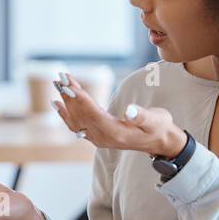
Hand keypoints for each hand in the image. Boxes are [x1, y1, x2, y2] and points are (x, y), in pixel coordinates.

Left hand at [52, 71, 185, 156]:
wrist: (160, 143)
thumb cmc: (159, 128)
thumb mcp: (155, 120)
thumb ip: (142, 117)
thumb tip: (130, 111)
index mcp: (115, 132)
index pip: (91, 112)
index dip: (79, 97)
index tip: (68, 83)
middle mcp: (102, 137)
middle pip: (81, 114)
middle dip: (70, 94)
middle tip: (60, 77)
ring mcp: (98, 138)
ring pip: (76, 119)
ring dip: (67, 101)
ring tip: (58, 84)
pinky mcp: (97, 136)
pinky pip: (77, 125)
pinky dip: (66, 114)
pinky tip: (58, 103)